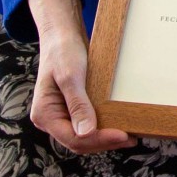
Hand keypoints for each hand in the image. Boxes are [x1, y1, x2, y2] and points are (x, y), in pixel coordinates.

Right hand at [28, 0, 135, 153]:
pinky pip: (86, 123)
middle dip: (104, 141)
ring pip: (83, 135)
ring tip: (129, 133)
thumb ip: (77, 104)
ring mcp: (61, 114)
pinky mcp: (72, 107)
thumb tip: (86, 132)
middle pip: (79, 141)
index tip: (122, 134)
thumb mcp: (70, 76)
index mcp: (44, 114)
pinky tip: (118, 122)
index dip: (99, 139)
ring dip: (104, 137)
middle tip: (131, 137)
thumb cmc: (63, 51)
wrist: (62, 35)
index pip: (73, 138)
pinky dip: (102, 126)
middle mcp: (51, 119)